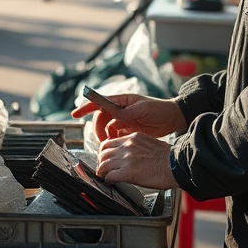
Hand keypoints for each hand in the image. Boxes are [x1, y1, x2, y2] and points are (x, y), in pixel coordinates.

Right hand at [71, 93, 185, 141]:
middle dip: (98, 130)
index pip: (100, 102)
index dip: (86, 107)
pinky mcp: (128, 131)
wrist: (173, 119)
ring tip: (109, 146)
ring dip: (105, 137)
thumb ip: (127, 113)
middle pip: (101, 119)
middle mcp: (120, 110)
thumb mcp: (143, 109)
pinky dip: (113, 141)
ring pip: (107, 129)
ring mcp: (124, 120)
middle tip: (102, 141)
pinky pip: (115, 136)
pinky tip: (117, 146)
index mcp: (122, 100)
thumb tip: (113, 116)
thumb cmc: (159, 109)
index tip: (75, 114)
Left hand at [97, 131, 176, 189]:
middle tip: (102, 168)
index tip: (105, 158)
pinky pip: (110, 175)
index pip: (110, 142)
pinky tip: (110, 182)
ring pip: (104, 163)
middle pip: (104, 152)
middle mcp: (128, 146)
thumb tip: (129, 155)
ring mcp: (127, 158)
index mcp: (133, 138)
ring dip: (102, 171)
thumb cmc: (168, 157)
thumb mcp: (149, 144)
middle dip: (101, 161)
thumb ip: (136, 146)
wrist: (176, 165)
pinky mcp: (129, 172)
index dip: (105, 151)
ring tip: (104, 176)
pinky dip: (107, 179)